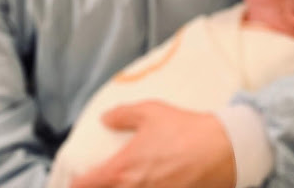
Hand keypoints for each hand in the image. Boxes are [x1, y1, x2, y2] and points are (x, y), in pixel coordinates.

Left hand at [70, 100, 235, 187]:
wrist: (220, 150)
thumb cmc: (183, 129)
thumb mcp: (150, 112)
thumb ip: (122, 115)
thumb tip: (104, 119)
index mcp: (123, 168)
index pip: (87, 183)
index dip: (75, 183)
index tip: (73, 180)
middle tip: (97, 180)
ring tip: (122, 181)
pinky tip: (143, 184)